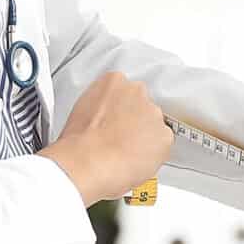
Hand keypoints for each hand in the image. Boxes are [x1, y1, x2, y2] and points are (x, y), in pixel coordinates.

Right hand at [43, 74, 172, 206]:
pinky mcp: (164, 134)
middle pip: (142, 106)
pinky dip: (154, 154)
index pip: (124, 92)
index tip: (115, 122)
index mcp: (113, 81)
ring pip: (154, 125)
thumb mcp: (82, 111)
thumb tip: (105, 121)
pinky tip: (136, 162)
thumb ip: (102, 109)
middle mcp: (137, 91)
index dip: (120, 112)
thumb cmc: (79, 143)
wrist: (88, 162)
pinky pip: (162, 145)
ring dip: (145, 137)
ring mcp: (153, 112)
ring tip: (126, 154)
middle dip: (135, 122)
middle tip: (120, 140)